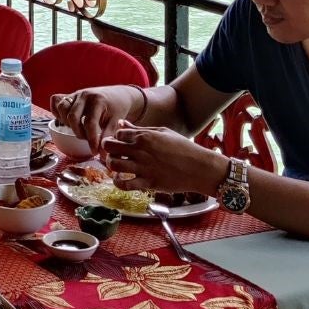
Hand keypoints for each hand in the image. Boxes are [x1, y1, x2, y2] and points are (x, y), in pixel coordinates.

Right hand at [51, 86, 139, 153]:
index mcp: (97, 101)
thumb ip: (107, 136)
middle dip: (78, 132)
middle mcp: (84, 95)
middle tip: (86, 139)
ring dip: (67, 123)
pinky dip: (58, 112)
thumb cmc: (117, 109)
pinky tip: (67, 120)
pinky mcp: (69, 95)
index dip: (91, 139)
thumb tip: (102, 155)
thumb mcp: (116, 121)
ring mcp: (75, 94)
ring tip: (78, 129)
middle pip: (72, 117)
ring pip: (62, 108)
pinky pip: (56, 101)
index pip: (89, 123)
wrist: (118, 95)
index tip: (95, 151)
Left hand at [101, 121, 225, 194]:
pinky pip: (124, 184)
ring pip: (113, 165)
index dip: (116, 138)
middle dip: (108, 149)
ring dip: (111, 165)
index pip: (117, 134)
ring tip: (117, 166)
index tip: (120, 142)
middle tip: (114, 153)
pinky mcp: (148, 183)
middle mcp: (141, 151)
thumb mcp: (162, 132)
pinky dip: (118, 183)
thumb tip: (122, 123)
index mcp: (144, 136)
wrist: (200, 167)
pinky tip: (120, 180)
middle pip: (110, 147)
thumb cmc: (183, 148)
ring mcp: (143, 167)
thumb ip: (139, 129)